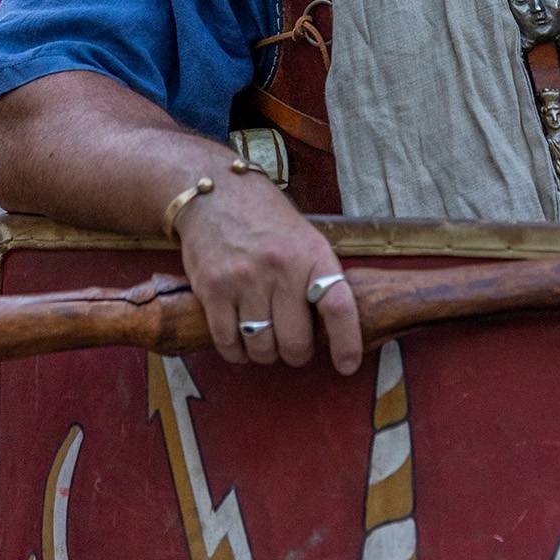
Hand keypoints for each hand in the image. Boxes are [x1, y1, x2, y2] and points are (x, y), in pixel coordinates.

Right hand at [175, 173, 361, 375]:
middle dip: (296, 353)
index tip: (346, 365)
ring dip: (264, 353)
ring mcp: (244, 280)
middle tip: (292, 345)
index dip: (346, 342)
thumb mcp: (305, 238)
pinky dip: (236, 352)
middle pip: (295, 342)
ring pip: (261, 347)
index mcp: (312, 254)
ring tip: (265, 338)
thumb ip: (317, 278)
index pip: (338, 306)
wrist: (218, 194)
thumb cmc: (267, 221)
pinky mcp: (212, 289)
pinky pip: (227, 342)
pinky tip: (240, 341)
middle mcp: (281, 268)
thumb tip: (331, 331)